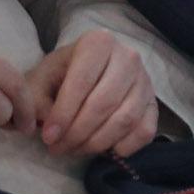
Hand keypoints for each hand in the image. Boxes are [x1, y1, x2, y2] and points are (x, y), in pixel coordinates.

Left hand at [24, 29, 160, 160]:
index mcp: (98, 43)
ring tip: (75, 149)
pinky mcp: (154, 103)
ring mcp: (145, 80)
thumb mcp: (41, 80)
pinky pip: (145, 131)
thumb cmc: (60, 75)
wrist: (85, 70)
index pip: (82, 83)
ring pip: (125, 119)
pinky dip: (125, 147)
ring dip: (97, 143)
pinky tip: (105, 150)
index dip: (63, 114)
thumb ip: (39, 103)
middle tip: (58, 148)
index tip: (48, 137)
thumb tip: (50, 130)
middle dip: (78, 133)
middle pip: (104, 103)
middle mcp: (128, 57)